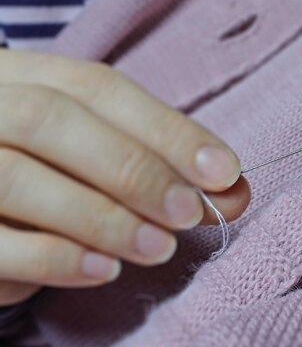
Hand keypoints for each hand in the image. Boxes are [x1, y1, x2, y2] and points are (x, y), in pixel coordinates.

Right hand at [0, 50, 249, 304]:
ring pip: (16, 178)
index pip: (98, 87)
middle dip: (135, 170)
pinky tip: (102, 270)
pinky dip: (55, 259)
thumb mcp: (96, 153)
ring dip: (102, 218)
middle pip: (52, 121)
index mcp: (20, 76)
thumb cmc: (45, 169)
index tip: (225, 171)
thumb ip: (160, 165)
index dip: (165, 128)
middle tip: (190, 213)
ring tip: (158, 248)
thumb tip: (233, 192)